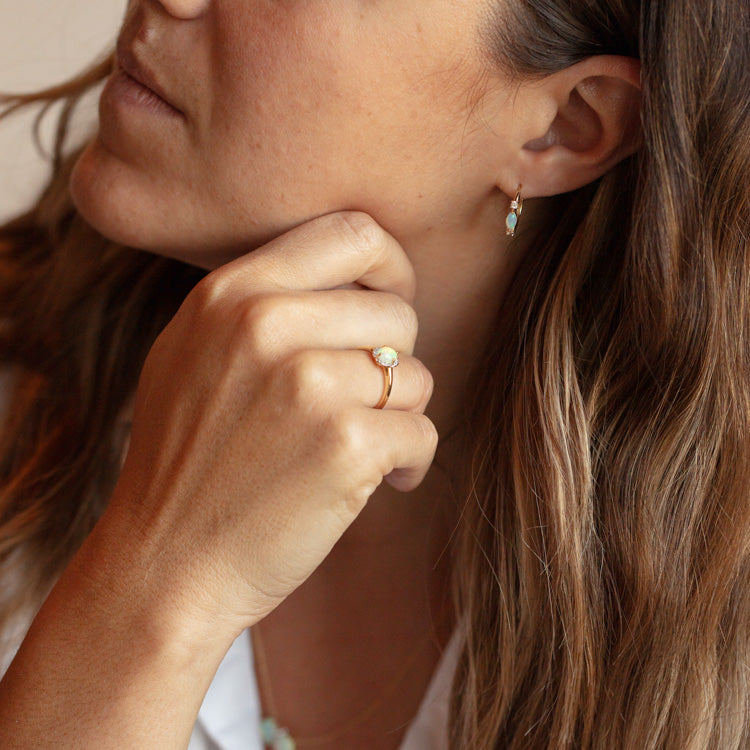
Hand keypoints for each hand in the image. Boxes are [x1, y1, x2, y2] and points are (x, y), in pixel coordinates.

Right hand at [104, 211, 436, 637]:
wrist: (164, 565)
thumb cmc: (186, 461)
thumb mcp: (193, 353)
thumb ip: (259, 303)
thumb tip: (351, 281)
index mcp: (232, 294)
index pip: (353, 232)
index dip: (390, 268)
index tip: (388, 306)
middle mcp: (268, 325)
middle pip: (396, 312)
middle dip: (394, 359)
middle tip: (366, 399)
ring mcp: (308, 384)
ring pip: (415, 375)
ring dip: (400, 414)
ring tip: (361, 445)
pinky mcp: (346, 445)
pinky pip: (422, 432)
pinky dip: (411, 461)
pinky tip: (382, 481)